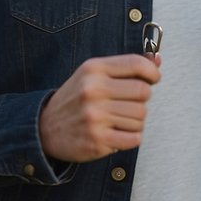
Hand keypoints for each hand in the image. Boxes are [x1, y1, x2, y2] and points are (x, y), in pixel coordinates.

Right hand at [39, 54, 159, 162]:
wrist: (44, 129)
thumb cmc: (75, 100)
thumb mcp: (93, 75)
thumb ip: (125, 67)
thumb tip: (156, 60)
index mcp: (94, 69)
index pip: (136, 64)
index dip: (152, 72)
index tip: (153, 78)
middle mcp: (94, 90)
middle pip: (143, 92)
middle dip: (141, 99)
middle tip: (129, 103)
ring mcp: (95, 116)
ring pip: (141, 116)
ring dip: (135, 120)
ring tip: (117, 119)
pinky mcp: (98, 140)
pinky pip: (135, 138)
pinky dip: (131, 137)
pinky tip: (117, 132)